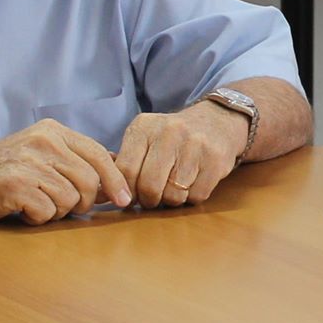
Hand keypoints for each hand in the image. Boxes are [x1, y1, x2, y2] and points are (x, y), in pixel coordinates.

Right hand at [0, 120, 128, 223]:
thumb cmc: (3, 171)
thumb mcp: (40, 153)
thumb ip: (75, 160)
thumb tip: (118, 175)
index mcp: (52, 131)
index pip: (98, 154)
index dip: (116, 179)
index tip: (125, 199)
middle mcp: (42, 142)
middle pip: (88, 181)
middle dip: (82, 202)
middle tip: (59, 205)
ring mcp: (27, 162)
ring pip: (70, 200)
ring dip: (55, 211)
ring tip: (34, 202)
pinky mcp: (14, 185)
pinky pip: (47, 212)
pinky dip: (37, 218)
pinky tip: (21, 209)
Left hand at [114, 101, 249, 207]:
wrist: (217, 122)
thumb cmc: (172, 138)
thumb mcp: (145, 137)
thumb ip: (125, 162)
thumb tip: (106, 193)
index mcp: (144, 127)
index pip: (125, 170)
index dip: (125, 191)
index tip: (130, 197)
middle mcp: (169, 132)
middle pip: (149, 186)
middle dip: (148, 200)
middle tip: (152, 197)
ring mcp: (195, 145)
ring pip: (173, 195)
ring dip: (171, 200)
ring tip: (173, 187)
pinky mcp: (216, 160)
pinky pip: (196, 196)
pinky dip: (192, 197)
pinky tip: (192, 183)